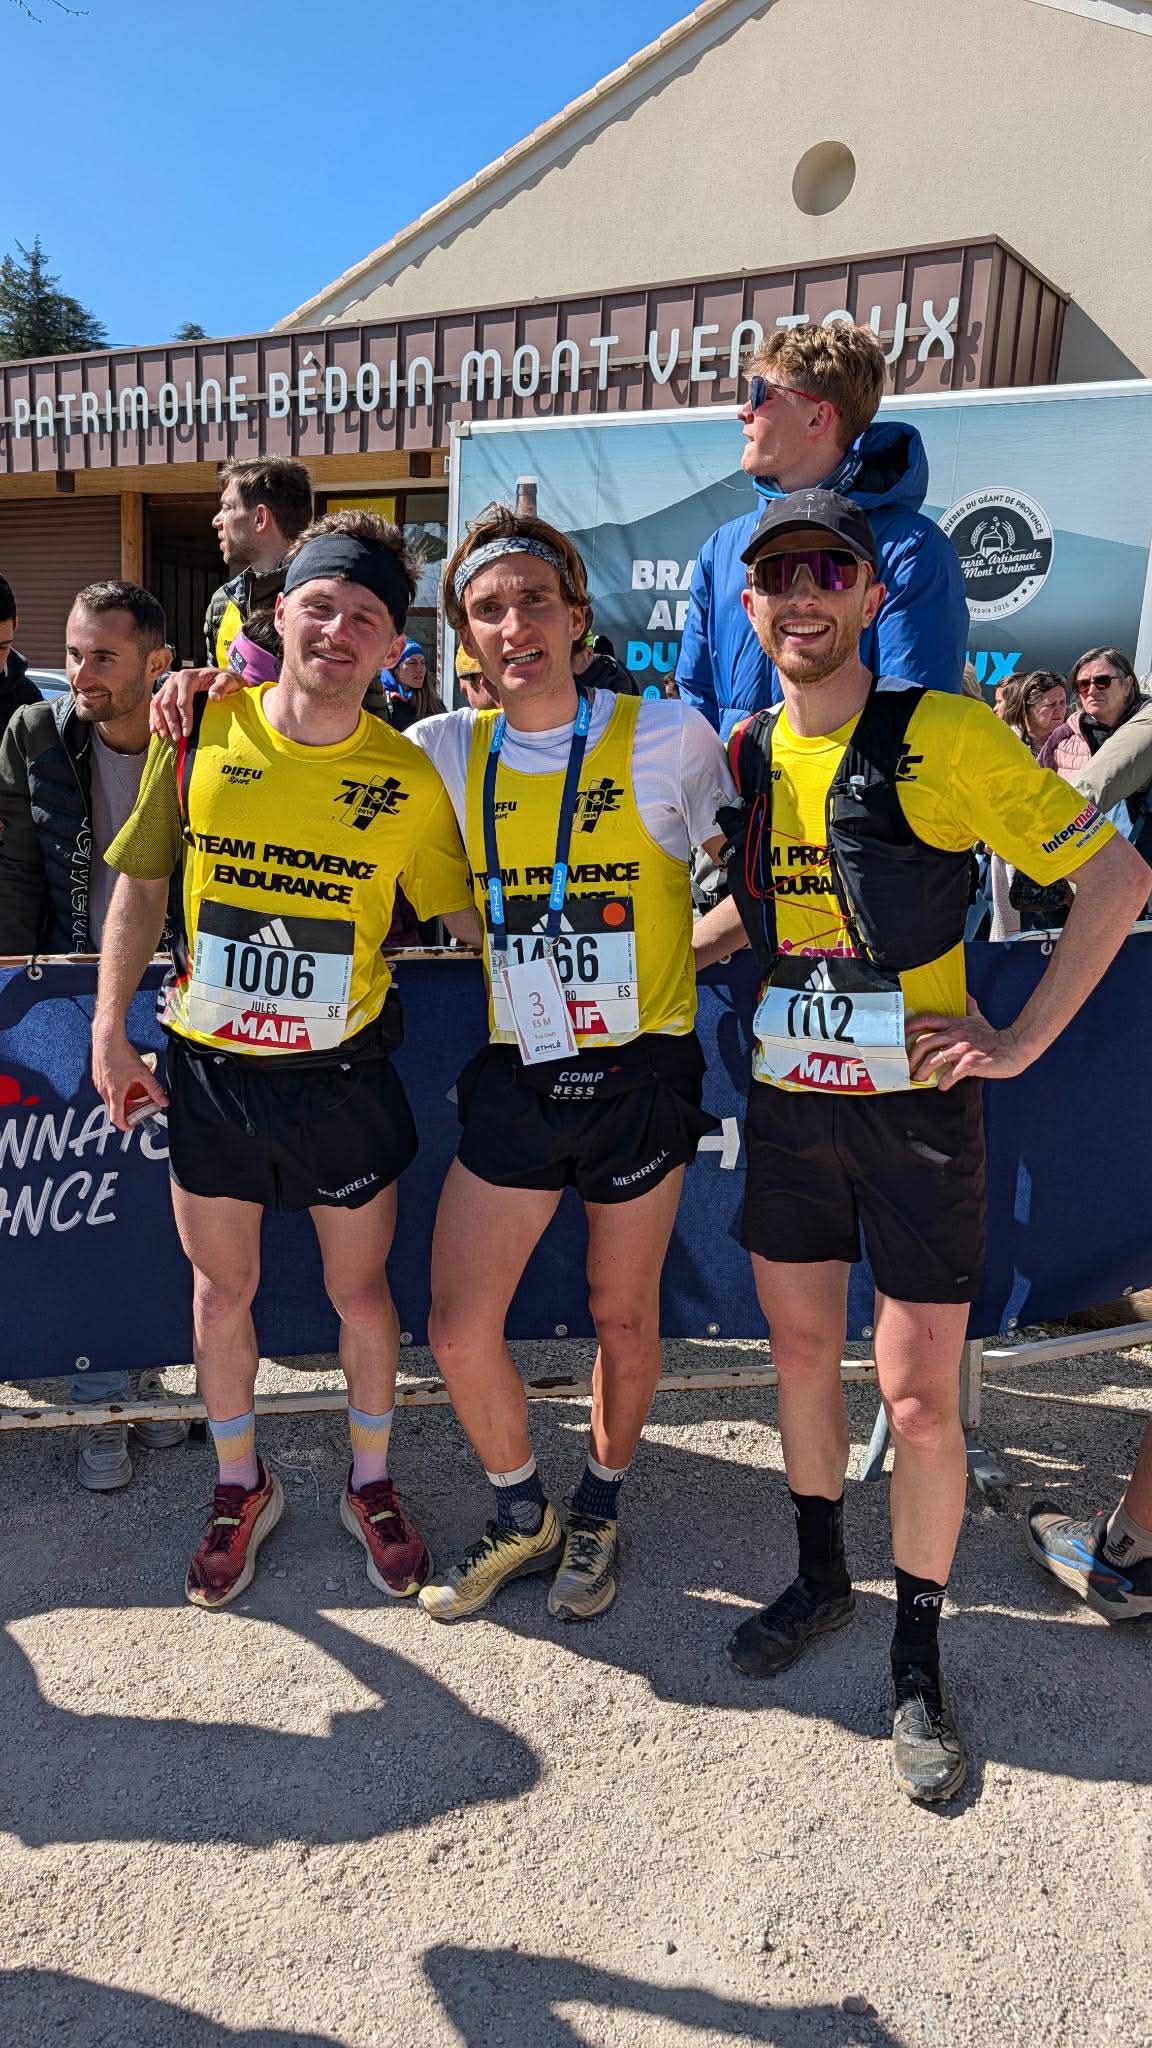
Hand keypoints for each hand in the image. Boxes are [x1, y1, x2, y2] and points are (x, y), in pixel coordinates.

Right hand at [92, 1032, 168, 1130]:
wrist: (107, 1037)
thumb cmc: (122, 1054)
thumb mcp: (143, 1072)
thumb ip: (154, 1089)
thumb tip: (164, 1101)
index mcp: (114, 1093)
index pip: (116, 1118)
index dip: (125, 1125)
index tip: (133, 1125)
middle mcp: (103, 1090)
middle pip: (114, 1108)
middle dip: (127, 1110)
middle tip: (139, 1106)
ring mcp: (98, 1083)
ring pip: (110, 1098)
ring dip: (122, 1098)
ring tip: (135, 1090)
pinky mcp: (97, 1075)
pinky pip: (107, 1088)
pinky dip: (116, 1089)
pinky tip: (126, 1079)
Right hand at [150, 666, 239, 740]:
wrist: (218, 675)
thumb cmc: (223, 680)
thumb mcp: (228, 681)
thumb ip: (222, 687)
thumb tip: (214, 697)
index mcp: (188, 677)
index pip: (183, 701)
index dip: (184, 719)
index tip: (187, 733)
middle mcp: (175, 679)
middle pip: (168, 703)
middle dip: (172, 723)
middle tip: (177, 738)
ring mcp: (168, 684)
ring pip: (158, 703)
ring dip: (160, 721)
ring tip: (164, 735)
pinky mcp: (165, 690)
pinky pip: (155, 703)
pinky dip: (154, 717)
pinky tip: (154, 729)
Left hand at [905, 998, 1027, 1088]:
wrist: (1014, 1047)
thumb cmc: (994, 1036)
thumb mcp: (979, 1018)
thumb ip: (970, 1007)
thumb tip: (966, 994)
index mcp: (954, 1024)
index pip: (926, 1020)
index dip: (910, 1027)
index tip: (901, 1038)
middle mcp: (956, 1034)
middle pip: (923, 1043)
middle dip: (912, 1057)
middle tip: (909, 1068)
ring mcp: (963, 1048)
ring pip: (934, 1059)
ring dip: (923, 1072)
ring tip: (919, 1078)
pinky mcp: (971, 1063)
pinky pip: (952, 1074)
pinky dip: (944, 1082)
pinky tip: (942, 1086)